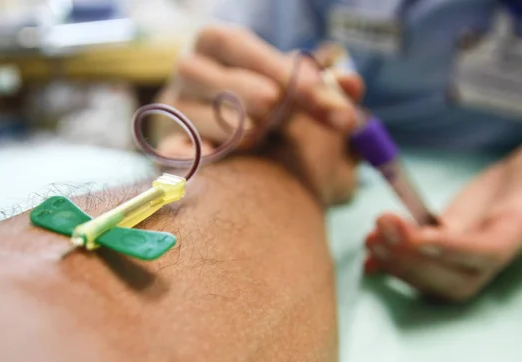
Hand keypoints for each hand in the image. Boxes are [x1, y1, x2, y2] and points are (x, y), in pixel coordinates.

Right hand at [154, 25, 360, 154]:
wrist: (248, 147)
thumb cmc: (275, 106)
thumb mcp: (301, 92)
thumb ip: (327, 88)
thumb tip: (352, 85)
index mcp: (217, 44)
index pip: (238, 46)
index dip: (278, 70)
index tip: (319, 96)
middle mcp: (188, 70)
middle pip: (215, 79)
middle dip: (264, 101)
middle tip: (287, 115)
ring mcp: (175, 109)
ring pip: (200, 115)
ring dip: (239, 129)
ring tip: (261, 133)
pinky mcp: (169, 145)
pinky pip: (178, 150)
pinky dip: (199, 155)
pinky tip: (220, 156)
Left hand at [364, 134, 521, 300]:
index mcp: (515, 235)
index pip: (482, 253)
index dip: (449, 250)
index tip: (416, 234)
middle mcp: (487, 256)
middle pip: (448, 278)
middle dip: (411, 261)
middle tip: (380, 228)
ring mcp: (462, 256)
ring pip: (428, 278)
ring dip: (395, 263)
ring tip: (370, 237)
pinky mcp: (444, 246)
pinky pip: (417, 267)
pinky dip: (390, 267)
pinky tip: (368, 260)